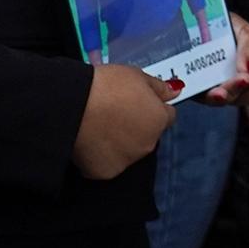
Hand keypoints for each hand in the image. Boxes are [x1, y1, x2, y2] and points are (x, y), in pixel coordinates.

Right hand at [74, 62, 176, 178]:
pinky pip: (108, 163)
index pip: (167, 116)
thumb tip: (175, 91)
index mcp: (159, 120)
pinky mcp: (106, 172)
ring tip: (99, 126)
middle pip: (148, 135)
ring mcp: (128, 161)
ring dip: (121, 141)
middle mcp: (149, 144)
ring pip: (129, 150)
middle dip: (136, 126)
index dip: (153, 107)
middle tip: (114, 112)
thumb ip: (158, 87)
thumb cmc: (105, 86)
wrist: (73, 107)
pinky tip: (89, 141)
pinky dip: (101, 155)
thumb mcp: (135, 75)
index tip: (137, 102)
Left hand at [198, 15, 248, 107]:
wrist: (189, 12)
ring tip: (240, 82)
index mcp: (241, 77)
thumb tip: (248, 71)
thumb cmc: (220, 24)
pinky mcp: (185, 86)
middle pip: (241, 99)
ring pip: (221, 99)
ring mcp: (204, 88)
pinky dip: (209, 94)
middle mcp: (224, 87)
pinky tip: (217, 92)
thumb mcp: (243, 31)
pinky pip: (196, 94)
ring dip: (232, 93)